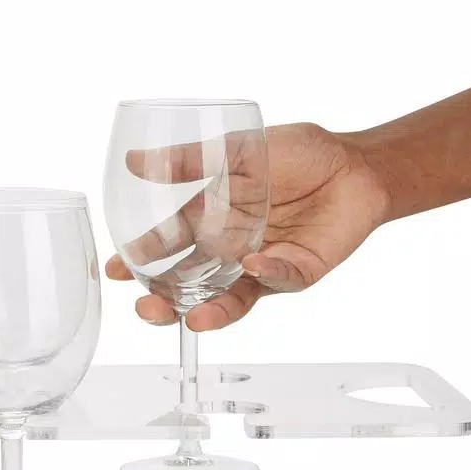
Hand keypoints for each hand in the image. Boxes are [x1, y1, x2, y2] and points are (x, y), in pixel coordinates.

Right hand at [105, 122, 389, 328]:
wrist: (354, 163)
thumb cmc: (298, 155)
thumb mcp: (235, 149)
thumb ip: (186, 161)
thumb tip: (133, 161)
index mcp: (207, 221)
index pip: (165, 249)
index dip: (139, 262)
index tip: (117, 270)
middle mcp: (228, 251)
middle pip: (188, 287)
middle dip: (164, 303)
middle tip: (145, 309)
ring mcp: (260, 267)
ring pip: (228, 300)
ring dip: (208, 311)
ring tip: (191, 320)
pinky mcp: (295, 272)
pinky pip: (278, 280)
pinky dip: (265, 274)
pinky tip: (252, 266)